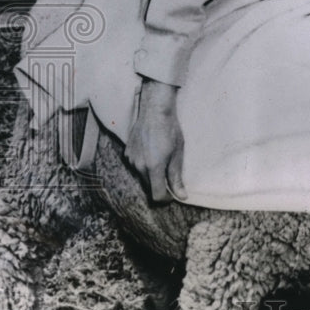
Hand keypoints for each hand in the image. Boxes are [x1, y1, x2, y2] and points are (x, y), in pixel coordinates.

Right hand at [125, 79, 185, 204]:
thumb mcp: (177, 154)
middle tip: (171, 174)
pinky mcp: (127, 153)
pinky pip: (136, 165)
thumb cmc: (169, 130)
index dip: (166, 198)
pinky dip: (144, 164)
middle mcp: (139, 166)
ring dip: (152, 174)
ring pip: (142, 176)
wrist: (154, 111)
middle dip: (160, 185)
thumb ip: (176, 177)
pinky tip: (152, 151)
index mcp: (153, 167)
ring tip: (162, 157)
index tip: (173, 194)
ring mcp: (131, 159)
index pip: (157, 195)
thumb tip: (181, 196)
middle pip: (149, 187)